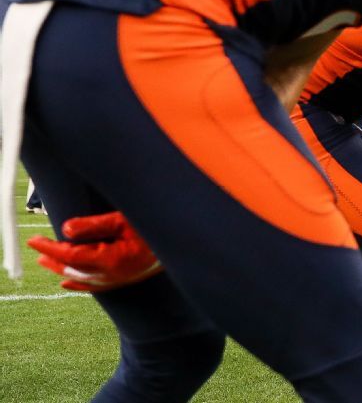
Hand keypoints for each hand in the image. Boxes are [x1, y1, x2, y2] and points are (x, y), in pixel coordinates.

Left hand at [28, 212, 161, 292]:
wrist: (179, 246)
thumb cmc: (153, 229)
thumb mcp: (124, 221)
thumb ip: (95, 225)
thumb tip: (66, 228)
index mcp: (111, 259)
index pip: (72, 255)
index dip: (51, 248)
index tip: (35, 240)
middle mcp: (111, 275)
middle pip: (72, 267)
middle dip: (52, 257)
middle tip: (37, 245)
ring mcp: (116, 281)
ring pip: (80, 277)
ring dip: (61, 268)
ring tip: (46, 261)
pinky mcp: (121, 282)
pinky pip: (93, 286)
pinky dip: (77, 283)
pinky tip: (66, 282)